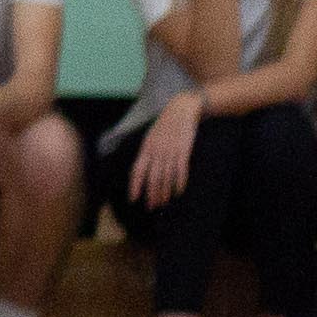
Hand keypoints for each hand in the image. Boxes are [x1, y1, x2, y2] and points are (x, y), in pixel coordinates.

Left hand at [132, 90, 204, 204]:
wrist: (181, 110)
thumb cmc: (165, 125)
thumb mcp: (151, 137)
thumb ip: (148, 153)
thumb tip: (144, 169)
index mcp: (146, 148)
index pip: (137, 170)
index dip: (135, 185)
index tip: (133, 199)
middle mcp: (156, 151)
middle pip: (152, 177)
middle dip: (151, 194)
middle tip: (151, 206)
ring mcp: (170, 151)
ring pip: (165, 176)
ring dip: (164, 191)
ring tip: (163, 203)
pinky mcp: (183, 150)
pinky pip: (181, 170)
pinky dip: (179, 182)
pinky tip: (178, 192)